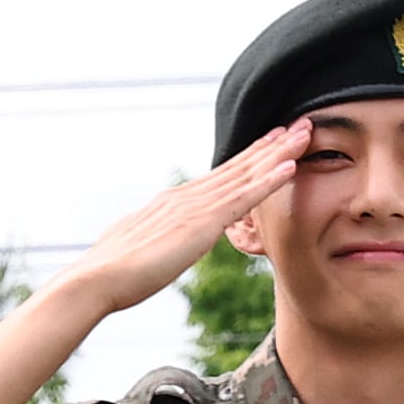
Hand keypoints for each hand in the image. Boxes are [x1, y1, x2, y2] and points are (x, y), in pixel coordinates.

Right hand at [49, 125, 311, 317]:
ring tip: (305, 134)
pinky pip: (243, 198)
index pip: (220, 176)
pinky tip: (290, 167)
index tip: (272, 142)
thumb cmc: (113, 272)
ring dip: (278, 153)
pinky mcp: (201, 224)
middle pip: (238, 166)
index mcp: (174, 202)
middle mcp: (187, 196)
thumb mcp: (140, 247)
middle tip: (301, 125)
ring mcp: (195, 207)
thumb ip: (158, 239)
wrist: (98, 278)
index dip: (250, 157)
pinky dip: (268, 181)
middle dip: (271, 145)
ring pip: (246, 174)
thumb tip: (162, 242)